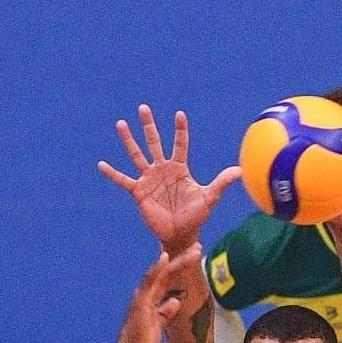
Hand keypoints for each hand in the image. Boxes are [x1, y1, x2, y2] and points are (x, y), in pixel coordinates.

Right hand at [98, 104, 240, 252]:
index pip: (180, 144)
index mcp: (179, 168)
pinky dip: (112, 173)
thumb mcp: (209, 198)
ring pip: (137, 155)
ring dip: (129, 140)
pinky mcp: (139, 192)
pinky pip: (123, 180)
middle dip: (149, 126)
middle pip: (154, 142)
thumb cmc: (196, 216)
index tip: (179, 114)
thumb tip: (240, 171)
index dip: (180, 130)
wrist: (181, 234)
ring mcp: (149, 179)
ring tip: (121, 124)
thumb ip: (222, 182)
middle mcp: (162, 170)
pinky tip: (101, 164)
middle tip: (143, 107)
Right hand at [115, 245, 202, 342]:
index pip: (170, 276)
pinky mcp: (140, 300)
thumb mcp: (160, 322)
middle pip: (168, 269)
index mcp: (153, 294)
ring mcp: (144, 293)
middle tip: (198, 247)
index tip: (196, 255)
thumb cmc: (144, 337)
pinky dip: (157, 268)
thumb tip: (176, 301)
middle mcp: (148, 291)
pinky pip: (149, 280)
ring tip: (192, 251)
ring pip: (162, 271)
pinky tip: (165, 257)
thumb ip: (166, 311)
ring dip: (178, 260)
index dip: (183, 264)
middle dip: (184, 257)